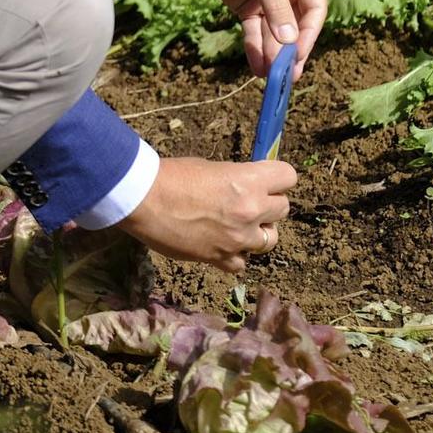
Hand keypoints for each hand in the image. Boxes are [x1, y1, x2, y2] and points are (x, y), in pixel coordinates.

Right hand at [113, 156, 296, 272]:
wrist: (144, 200)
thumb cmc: (172, 175)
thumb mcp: (211, 168)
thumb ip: (236, 179)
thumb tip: (245, 186)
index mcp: (249, 181)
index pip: (288, 176)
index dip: (278, 177)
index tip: (268, 179)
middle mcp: (250, 210)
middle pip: (283, 209)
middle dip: (269, 205)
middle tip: (250, 202)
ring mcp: (237, 238)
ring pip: (270, 240)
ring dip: (258, 232)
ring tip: (239, 226)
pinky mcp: (220, 259)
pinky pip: (242, 264)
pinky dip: (235, 256)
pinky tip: (221, 245)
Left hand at [169, 0, 326, 77]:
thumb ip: (277, 7)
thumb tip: (291, 43)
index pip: (315, 9)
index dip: (308, 34)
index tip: (298, 56)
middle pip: (296, 25)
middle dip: (290, 50)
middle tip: (287, 76)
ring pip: (275, 33)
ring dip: (272, 54)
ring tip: (270, 76)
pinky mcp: (248, 7)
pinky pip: (256, 32)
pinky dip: (256, 49)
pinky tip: (256, 67)